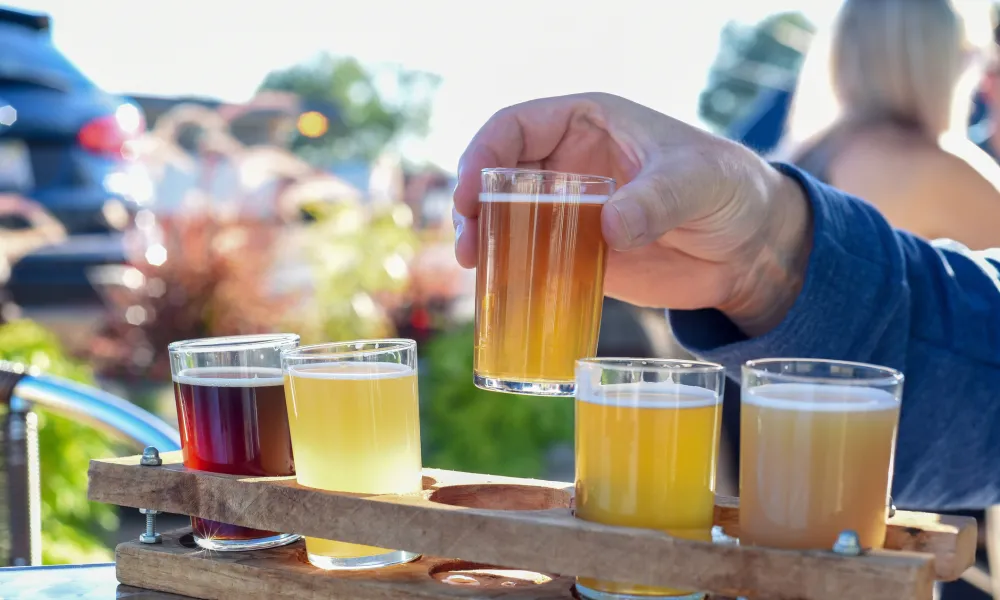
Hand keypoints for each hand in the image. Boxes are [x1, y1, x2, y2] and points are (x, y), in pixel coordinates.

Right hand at [453, 93, 812, 335]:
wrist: (751, 246)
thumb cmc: (729, 189)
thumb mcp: (698, 183)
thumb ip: (656, 199)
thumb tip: (611, 225)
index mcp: (588, 123)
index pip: (516, 126)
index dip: (483, 153)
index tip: (470, 191)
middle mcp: (569, 163)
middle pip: (499, 176)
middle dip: (474, 206)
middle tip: (469, 245)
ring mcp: (571, 211)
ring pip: (509, 221)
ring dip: (487, 243)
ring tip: (477, 270)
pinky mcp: (581, 253)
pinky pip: (536, 261)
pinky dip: (516, 277)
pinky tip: (504, 296)